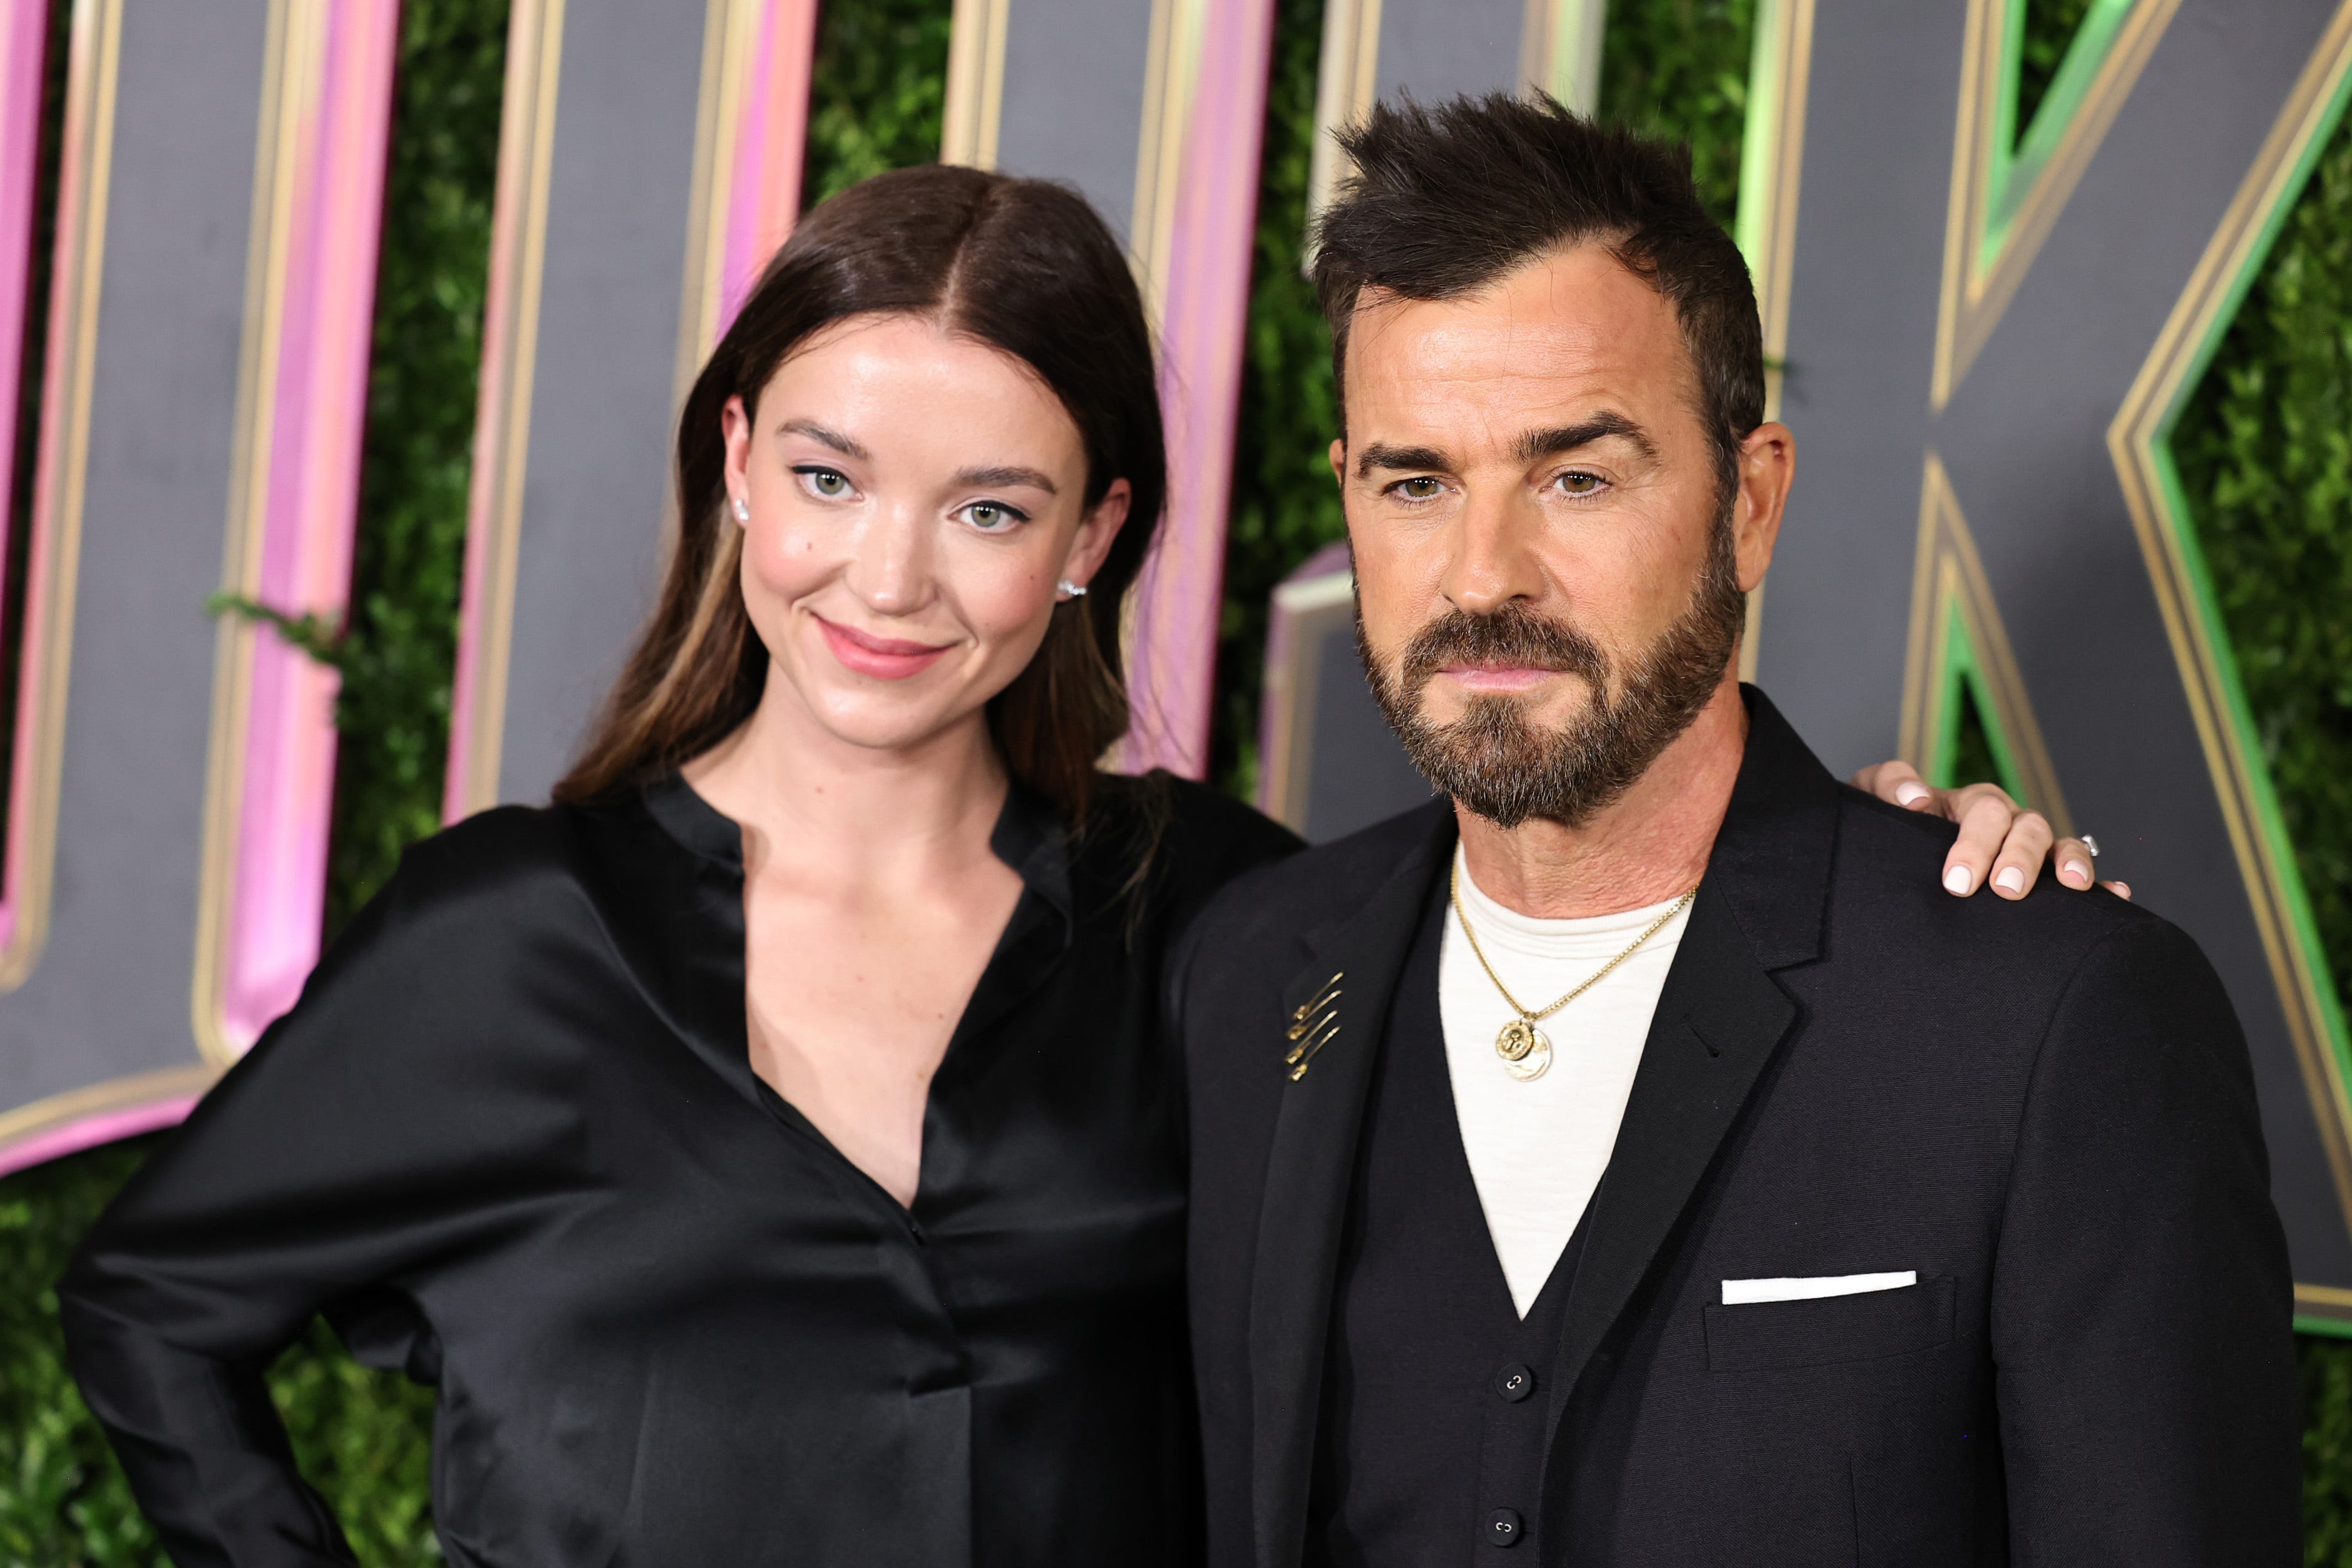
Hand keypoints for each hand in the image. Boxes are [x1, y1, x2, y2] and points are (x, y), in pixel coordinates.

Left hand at [1849, 760, 2128, 902]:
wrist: (1887, 857)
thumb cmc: (1885, 827)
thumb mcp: (1873, 800)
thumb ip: (1888, 785)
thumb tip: (1916, 798)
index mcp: (1967, 805)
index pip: (1983, 811)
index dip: (1975, 843)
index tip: (1958, 882)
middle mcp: (2005, 824)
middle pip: (2027, 827)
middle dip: (2020, 857)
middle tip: (2006, 889)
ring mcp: (2027, 851)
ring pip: (2059, 846)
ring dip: (2070, 862)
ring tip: (2072, 884)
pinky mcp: (2042, 881)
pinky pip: (2077, 879)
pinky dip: (2100, 887)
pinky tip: (2116, 898)